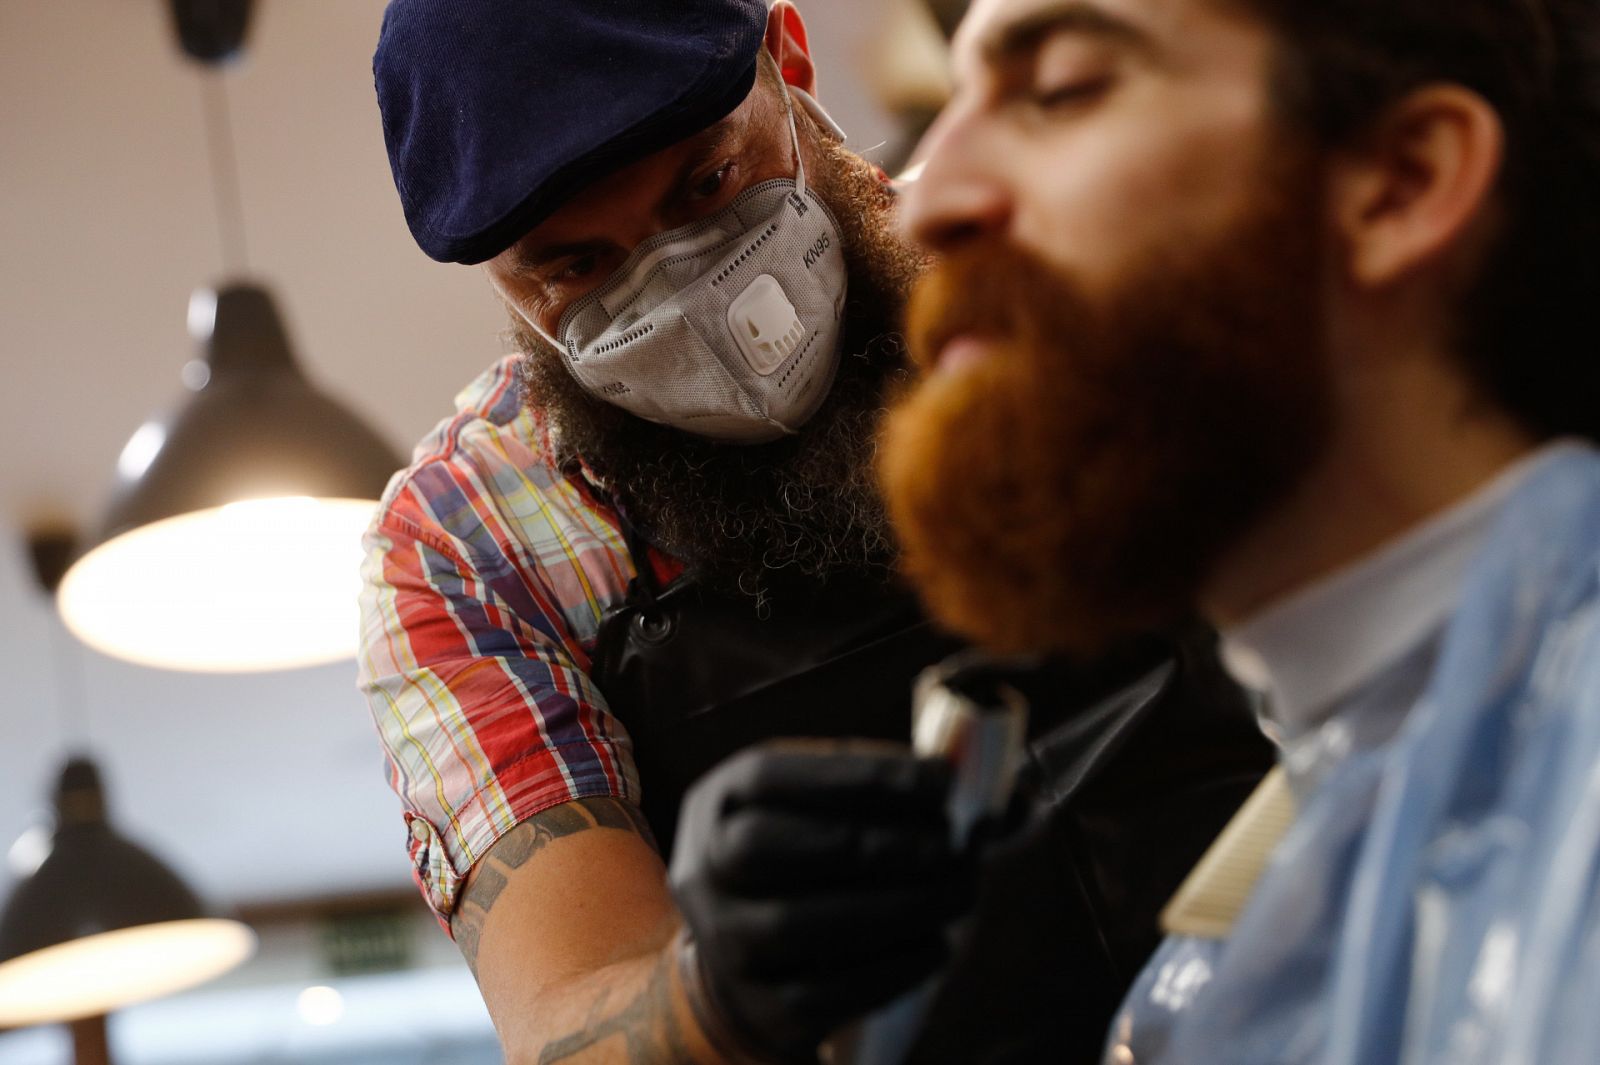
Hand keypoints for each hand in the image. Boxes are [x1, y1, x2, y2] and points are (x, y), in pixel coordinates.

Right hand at [668, 740, 969, 1064]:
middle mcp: (702, 875)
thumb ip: (866, 792)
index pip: (766, 776)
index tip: (938, 780)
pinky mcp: (761, 1010)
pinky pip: (826, 991)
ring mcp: (724, 947)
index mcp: (714, 808)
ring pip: (796, 923)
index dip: (854, 774)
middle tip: (947, 844)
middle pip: (762, 847)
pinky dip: (892, 966)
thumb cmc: (798, 870)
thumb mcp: (807, 815)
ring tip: (959, 891)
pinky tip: (936, 943)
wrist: (740, 974)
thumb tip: (948, 778)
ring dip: (894, 904)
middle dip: (867, 840)